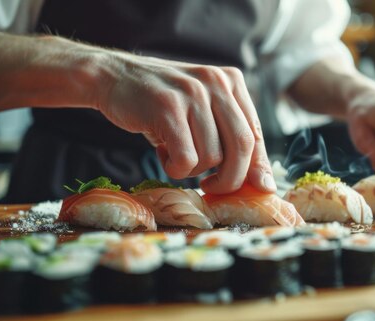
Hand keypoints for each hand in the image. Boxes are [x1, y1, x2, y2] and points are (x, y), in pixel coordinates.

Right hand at [95, 53, 275, 193]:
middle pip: (242, 146)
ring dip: (193, 170)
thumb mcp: (201, 112)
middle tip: (212, 186)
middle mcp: (216, 82)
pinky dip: (176, 169)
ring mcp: (192, 93)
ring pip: (213, 156)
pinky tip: (163, 154)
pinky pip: (186, 158)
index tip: (260, 189)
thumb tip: (263, 184)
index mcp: (231, 81)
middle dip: (231, 178)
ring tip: (174, 154)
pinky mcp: (168, 107)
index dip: (259, 166)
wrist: (112, 77)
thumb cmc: (161, 105)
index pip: (256, 132)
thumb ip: (229, 138)